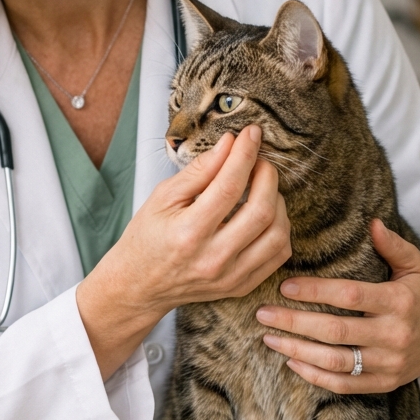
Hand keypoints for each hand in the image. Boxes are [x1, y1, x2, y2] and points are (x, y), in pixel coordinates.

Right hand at [78, 126, 291, 378]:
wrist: (140, 285)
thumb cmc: (147, 237)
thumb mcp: (162, 197)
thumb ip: (198, 171)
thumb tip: (229, 144)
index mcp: (188, 233)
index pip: (229, 186)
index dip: (244, 154)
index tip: (251, 134)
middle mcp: (213, 258)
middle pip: (261, 210)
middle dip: (267, 175)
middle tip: (259, 160)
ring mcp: (230, 276)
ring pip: (277, 234)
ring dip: (277, 202)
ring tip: (262, 187)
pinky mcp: (241, 286)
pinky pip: (278, 254)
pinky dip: (279, 228)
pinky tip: (265, 213)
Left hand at [256, 219, 419, 394]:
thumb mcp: (415, 267)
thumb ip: (393, 246)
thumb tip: (372, 222)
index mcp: (399, 302)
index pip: (350, 296)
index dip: (315, 291)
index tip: (285, 286)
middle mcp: (394, 335)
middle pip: (336, 331)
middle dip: (294, 323)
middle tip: (262, 314)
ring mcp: (389, 363)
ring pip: (336, 361)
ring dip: (297, 351)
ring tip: (269, 338)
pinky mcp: (384, 383)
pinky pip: (344, 384)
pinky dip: (315, 376)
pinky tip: (291, 362)